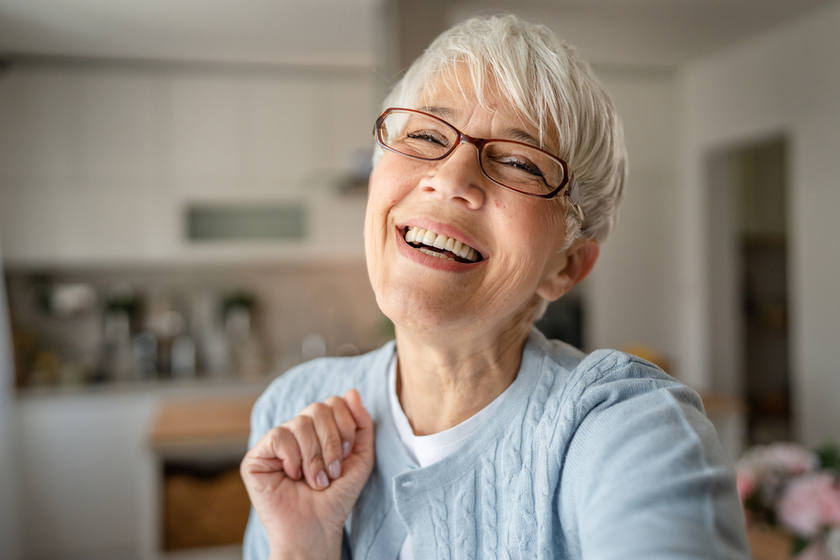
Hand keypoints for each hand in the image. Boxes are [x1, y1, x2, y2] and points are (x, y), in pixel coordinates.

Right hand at [240, 389, 374, 559]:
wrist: (317, 528)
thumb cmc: (337, 497)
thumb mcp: (361, 457)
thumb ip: (362, 424)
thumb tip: (352, 391)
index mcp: (320, 428)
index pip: (334, 402)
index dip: (345, 426)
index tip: (345, 455)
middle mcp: (297, 430)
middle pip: (318, 408)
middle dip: (331, 443)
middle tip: (332, 471)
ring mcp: (276, 442)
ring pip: (300, 422)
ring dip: (315, 457)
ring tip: (316, 481)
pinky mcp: (256, 456)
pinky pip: (279, 436)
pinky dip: (293, 458)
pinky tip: (293, 476)